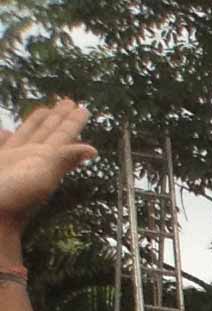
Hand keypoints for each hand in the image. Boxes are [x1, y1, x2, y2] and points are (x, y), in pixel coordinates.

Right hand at [0, 101, 91, 237]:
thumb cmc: (15, 197)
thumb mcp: (43, 176)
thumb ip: (63, 159)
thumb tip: (92, 150)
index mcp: (47, 159)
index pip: (64, 135)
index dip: (73, 121)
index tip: (83, 108)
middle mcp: (33, 158)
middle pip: (50, 132)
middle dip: (60, 117)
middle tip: (69, 101)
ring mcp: (14, 160)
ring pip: (28, 135)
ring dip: (39, 123)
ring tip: (47, 109)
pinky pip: (4, 144)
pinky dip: (6, 136)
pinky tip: (6, 131)